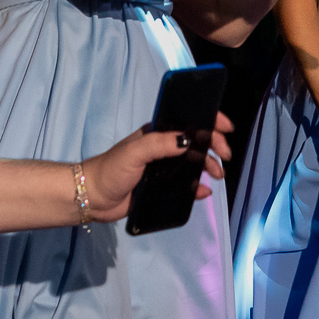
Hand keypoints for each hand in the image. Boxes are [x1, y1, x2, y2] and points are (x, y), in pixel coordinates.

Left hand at [83, 112, 233, 221]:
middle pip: (196, 142)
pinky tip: (203, 191)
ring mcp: (164, 167)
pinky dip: (197, 187)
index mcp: (158, 134)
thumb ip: (160, 144)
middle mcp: (164, 148)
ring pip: (194, 163)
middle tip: (225, 155)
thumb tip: (189, 141)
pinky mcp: (162, 186)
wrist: (93, 198)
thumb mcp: (135, 152)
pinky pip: (186, 185)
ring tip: (217, 175)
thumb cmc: (111, 169)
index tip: (225, 127)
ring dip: (208, 166)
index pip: (188, 121)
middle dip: (214, 145)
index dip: (209, 120)